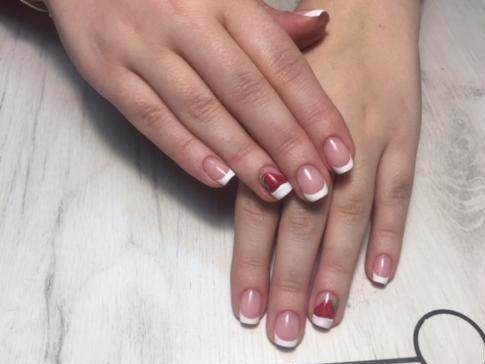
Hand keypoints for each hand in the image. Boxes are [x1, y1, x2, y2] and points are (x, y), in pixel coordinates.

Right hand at [44, 0, 355, 201]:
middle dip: (287, 144)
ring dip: (243, 154)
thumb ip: (268, 17)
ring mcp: (144, 47)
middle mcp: (188, 21)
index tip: (342, 155)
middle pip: (247, 92)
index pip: (282, 63)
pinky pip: (150, 118)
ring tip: (277, 190)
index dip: (315, 112)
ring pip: (202, 109)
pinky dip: (185, 151)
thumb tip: (320, 26)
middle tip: (317, 188)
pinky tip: (218, 180)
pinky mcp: (108, 72)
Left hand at [231, 0, 421, 346]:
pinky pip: (398, 195)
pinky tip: (382, 273)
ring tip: (326, 315)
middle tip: (285, 329)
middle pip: (302, 227)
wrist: (362, 14)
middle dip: (291, 283)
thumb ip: (252, 147)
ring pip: (348, 221)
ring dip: (337, 272)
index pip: (258, 214)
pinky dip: (392, 235)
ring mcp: (367, 146)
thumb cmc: (305, 55)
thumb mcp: (260, 92)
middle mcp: (320, 148)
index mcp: (278, 138)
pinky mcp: (403, 141)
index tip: (248, 306)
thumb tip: (237, 199)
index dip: (252, 263)